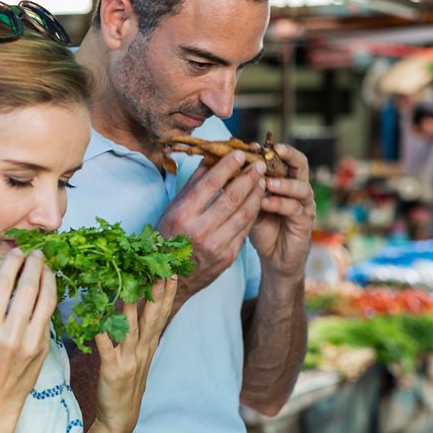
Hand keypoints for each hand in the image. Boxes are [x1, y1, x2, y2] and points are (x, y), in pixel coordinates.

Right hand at [0, 249, 56, 420]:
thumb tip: (7, 279)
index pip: (2, 287)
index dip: (11, 265)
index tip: (16, 253)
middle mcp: (11, 334)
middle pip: (27, 289)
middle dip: (33, 266)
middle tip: (35, 253)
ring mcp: (32, 341)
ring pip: (46, 301)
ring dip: (47, 278)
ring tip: (45, 265)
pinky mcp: (45, 347)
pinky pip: (48, 316)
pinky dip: (48, 298)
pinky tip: (47, 288)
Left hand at [91, 277, 178, 432]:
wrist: (120, 417)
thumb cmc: (126, 385)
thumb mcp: (139, 357)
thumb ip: (139, 335)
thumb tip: (135, 310)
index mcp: (148, 345)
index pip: (162, 314)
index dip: (168, 293)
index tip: (172, 272)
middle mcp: (142, 350)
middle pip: (153, 317)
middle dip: (158, 294)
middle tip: (163, 271)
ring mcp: (128, 359)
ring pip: (132, 328)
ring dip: (133, 306)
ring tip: (133, 285)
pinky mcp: (112, 369)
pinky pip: (106, 347)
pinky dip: (102, 332)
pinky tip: (97, 317)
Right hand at [158, 152, 265, 300]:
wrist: (170, 278)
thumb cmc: (170, 236)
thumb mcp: (174, 208)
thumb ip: (194, 183)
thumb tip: (211, 156)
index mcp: (183, 215)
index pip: (210, 184)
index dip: (228, 166)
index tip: (240, 153)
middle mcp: (199, 231)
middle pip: (232, 197)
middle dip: (249, 177)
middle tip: (259, 164)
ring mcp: (216, 246)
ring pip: (244, 214)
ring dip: (257, 194)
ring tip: (262, 181)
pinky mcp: (228, 257)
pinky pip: (245, 230)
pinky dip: (253, 213)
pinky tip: (258, 201)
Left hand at [251, 143, 314, 280]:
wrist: (275, 256)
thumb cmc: (262, 227)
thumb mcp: (250, 203)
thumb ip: (243, 187)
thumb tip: (223, 167)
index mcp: (286, 180)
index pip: (284, 157)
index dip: (270, 149)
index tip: (253, 145)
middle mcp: (299, 189)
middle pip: (301, 164)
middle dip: (288, 155)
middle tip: (274, 150)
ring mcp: (304, 204)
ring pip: (301, 186)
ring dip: (283, 183)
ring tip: (267, 182)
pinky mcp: (305, 221)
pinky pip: (295, 208)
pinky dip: (279, 204)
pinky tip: (265, 203)